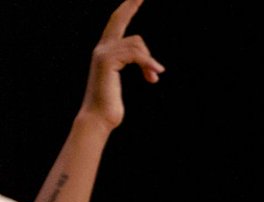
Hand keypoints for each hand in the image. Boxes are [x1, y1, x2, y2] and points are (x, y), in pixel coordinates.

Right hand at [79, 0, 165, 131]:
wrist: (98, 118)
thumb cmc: (111, 106)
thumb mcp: (125, 84)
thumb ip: (137, 70)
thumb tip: (155, 70)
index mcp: (105, 51)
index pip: (116, 24)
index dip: (126, 9)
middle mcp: (101, 48)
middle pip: (119, 20)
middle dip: (130, 5)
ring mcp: (102, 53)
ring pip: (135, 44)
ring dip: (149, 62)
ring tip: (154, 78)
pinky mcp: (107, 61)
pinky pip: (135, 55)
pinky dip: (148, 64)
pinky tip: (156, 75)